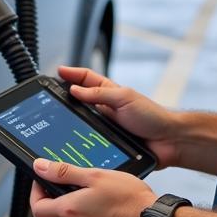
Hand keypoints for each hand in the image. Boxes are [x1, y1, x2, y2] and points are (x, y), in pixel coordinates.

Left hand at [29, 158, 156, 216]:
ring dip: (83, 214)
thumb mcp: (96, 176)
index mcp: (69, 212)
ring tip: (104, 202)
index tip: (44, 184)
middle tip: (85, 188)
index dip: (37, 194)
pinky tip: (111, 216)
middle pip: (58, 216)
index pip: (37, 208)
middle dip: (67, 202)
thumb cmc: (129, 199)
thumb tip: (40, 167)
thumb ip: (64, 172)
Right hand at [57, 65, 181, 169]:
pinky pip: (88, 142)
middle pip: (79, 101)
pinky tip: (68, 145)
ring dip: (69, 123)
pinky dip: (78, 142)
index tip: (58, 71)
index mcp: (110, 93)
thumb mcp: (124, 98)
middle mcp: (106, 109)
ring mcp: (105, 127)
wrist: (169, 142)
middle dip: (63, 98)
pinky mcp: (106, 144)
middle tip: (48, 98)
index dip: (72, 74)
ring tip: (53, 122)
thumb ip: (99, 93)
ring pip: (81, 123)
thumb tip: (75, 89)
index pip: (86, 79)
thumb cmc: (152, 116)